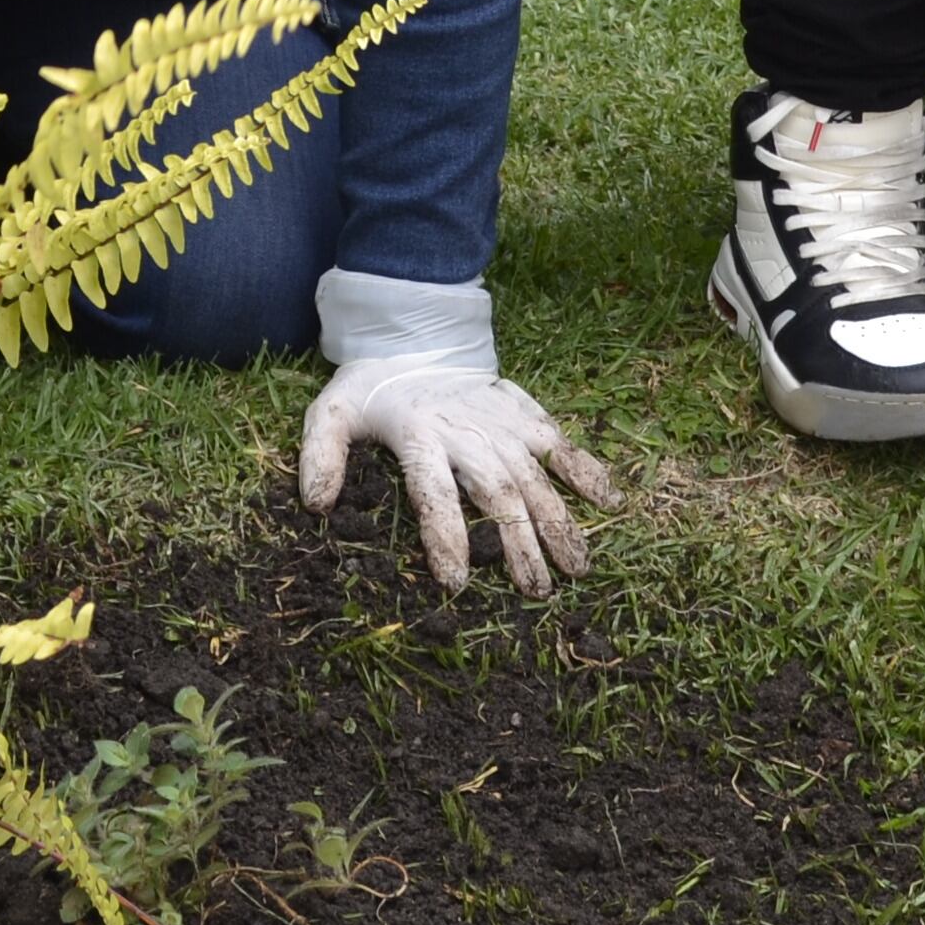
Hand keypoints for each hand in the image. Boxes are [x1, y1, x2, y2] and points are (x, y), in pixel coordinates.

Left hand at [298, 361, 619, 594]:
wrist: (414, 334)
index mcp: (418, 436)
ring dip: (559, 521)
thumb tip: (315, 504)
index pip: (434, 493)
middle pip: (497, 492)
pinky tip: (608, 502)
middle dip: (518, 542)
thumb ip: (321, 455)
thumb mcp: (330, 413)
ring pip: (534, 476)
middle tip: (537, 591)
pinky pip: (559, 441)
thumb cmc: (372, 388)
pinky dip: (585, 468)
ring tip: (577, 568)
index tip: (456, 581)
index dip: (445, 536)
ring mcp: (500, 422)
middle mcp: (466, 432)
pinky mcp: (522, 411)